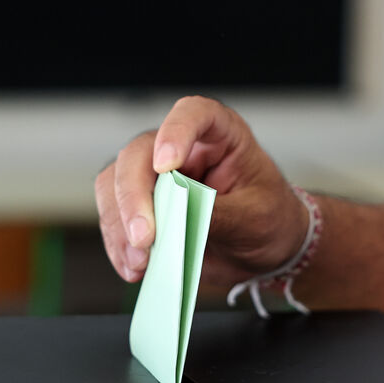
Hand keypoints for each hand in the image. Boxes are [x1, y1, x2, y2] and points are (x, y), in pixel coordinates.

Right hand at [95, 96, 308, 286]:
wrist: (264, 249)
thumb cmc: (269, 221)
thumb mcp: (253, 219)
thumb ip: (216, 214)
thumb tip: (176, 217)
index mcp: (220, 136)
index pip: (193, 114)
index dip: (175, 132)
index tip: (166, 165)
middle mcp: (182, 150)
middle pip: (138, 156)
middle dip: (134, 198)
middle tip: (144, 239)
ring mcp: (156, 178)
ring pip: (114, 185)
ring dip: (119, 226)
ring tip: (139, 263)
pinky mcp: (143, 207)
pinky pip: (114, 217)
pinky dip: (118, 244)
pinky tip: (133, 268)